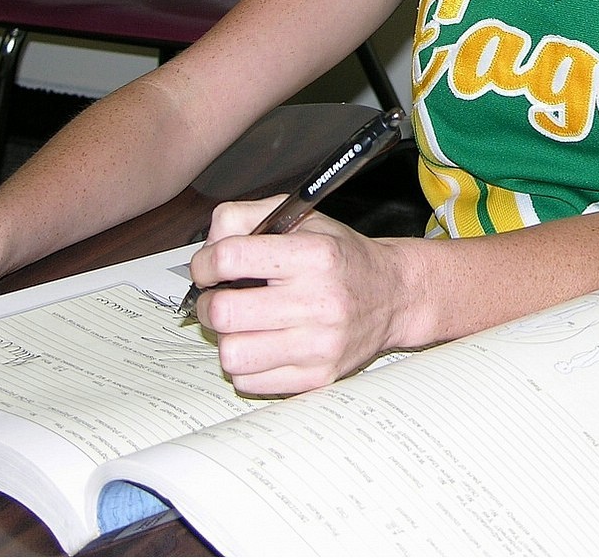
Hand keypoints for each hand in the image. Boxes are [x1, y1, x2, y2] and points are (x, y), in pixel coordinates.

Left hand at [186, 205, 405, 396]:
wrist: (393, 295)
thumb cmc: (341, 257)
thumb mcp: (300, 219)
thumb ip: (245, 217)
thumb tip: (207, 247)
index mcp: (314, 254)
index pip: (230, 257)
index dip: (205, 263)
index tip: (208, 268)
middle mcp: (319, 301)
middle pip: (224, 311)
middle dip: (209, 303)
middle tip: (220, 298)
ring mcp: (319, 345)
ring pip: (232, 354)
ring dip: (227, 338)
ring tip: (243, 324)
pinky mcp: (317, 377)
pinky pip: (248, 381)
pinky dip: (246, 364)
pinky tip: (262, 344)